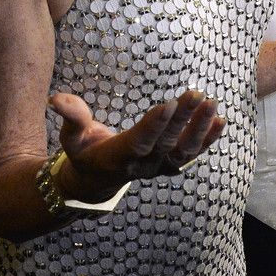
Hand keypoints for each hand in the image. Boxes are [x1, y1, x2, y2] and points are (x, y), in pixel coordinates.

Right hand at [48, 89, 224, 202]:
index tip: (168, 103)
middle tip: (197, 93)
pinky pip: (192, 154)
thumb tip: (54, 99)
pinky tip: (221, 121)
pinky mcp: (170, 164)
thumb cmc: (83, 152)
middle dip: (183, 118)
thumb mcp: (72, 137)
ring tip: (213, 104)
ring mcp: (159, 167)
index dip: (154, 125)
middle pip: (167, 142)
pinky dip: (208, 139)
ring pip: (184, 151)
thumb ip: (71, 117)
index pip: (140, 141)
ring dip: (201, 128)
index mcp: (118, 156)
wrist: (95, 183)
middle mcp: (143, 165)